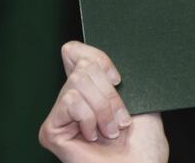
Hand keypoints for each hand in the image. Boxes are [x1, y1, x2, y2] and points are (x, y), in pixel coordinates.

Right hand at [39, 41, 167, 162]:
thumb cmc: (144, 142)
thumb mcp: (136, 97)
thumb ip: (110, 74)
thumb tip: (80, 52)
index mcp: (90, 91)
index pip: (75, 52)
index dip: (98, 59)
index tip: (118, 80)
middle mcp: (72, 102)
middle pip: (82, 67)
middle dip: (109, 93)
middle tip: (121, 118)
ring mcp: (59, 117)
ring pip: (77, 84)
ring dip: (104, 108)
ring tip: (110, 130)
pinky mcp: (50, 131)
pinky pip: (71, 102)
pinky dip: (90, 118)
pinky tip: (94, 136)